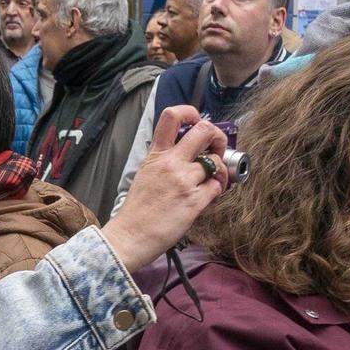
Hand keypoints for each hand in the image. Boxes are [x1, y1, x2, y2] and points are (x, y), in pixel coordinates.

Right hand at [99, 107, 228, 272]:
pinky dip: (218, 189)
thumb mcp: (145, 174)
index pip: (172, 116)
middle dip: (217, 136)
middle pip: (204, 130)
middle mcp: (170, 163)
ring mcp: (183, 181)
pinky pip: (217, 186)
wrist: (130, 236)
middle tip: (216, 148)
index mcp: (156, 154)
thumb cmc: (136, 211)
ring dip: (219, 170)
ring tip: (213, 180)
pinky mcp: (194, 201)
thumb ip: (163, 160)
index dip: (190, 112)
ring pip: (215, 161)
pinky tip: (209, 195)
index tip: (196, 121)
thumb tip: (185, 153)